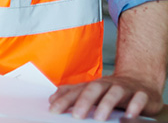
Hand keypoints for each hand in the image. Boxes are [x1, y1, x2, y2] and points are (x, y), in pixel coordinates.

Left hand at [49, 74, 164, 120]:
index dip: (64, 100)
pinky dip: (135, 105)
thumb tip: (52, 99)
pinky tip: (130, 115)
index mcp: (94, 85)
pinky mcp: (143, 94)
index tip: (53, 109)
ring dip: (107, 103)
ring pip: (116, 92)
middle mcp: (108, 84)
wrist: (141, 79)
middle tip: (76, 115)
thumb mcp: (91, 91)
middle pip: (94, 89)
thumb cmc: (111, 89)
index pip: (77, 91)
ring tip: (100, 117)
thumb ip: (73, 94)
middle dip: (84, 101)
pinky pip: (140, 98)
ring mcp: (126, 88)